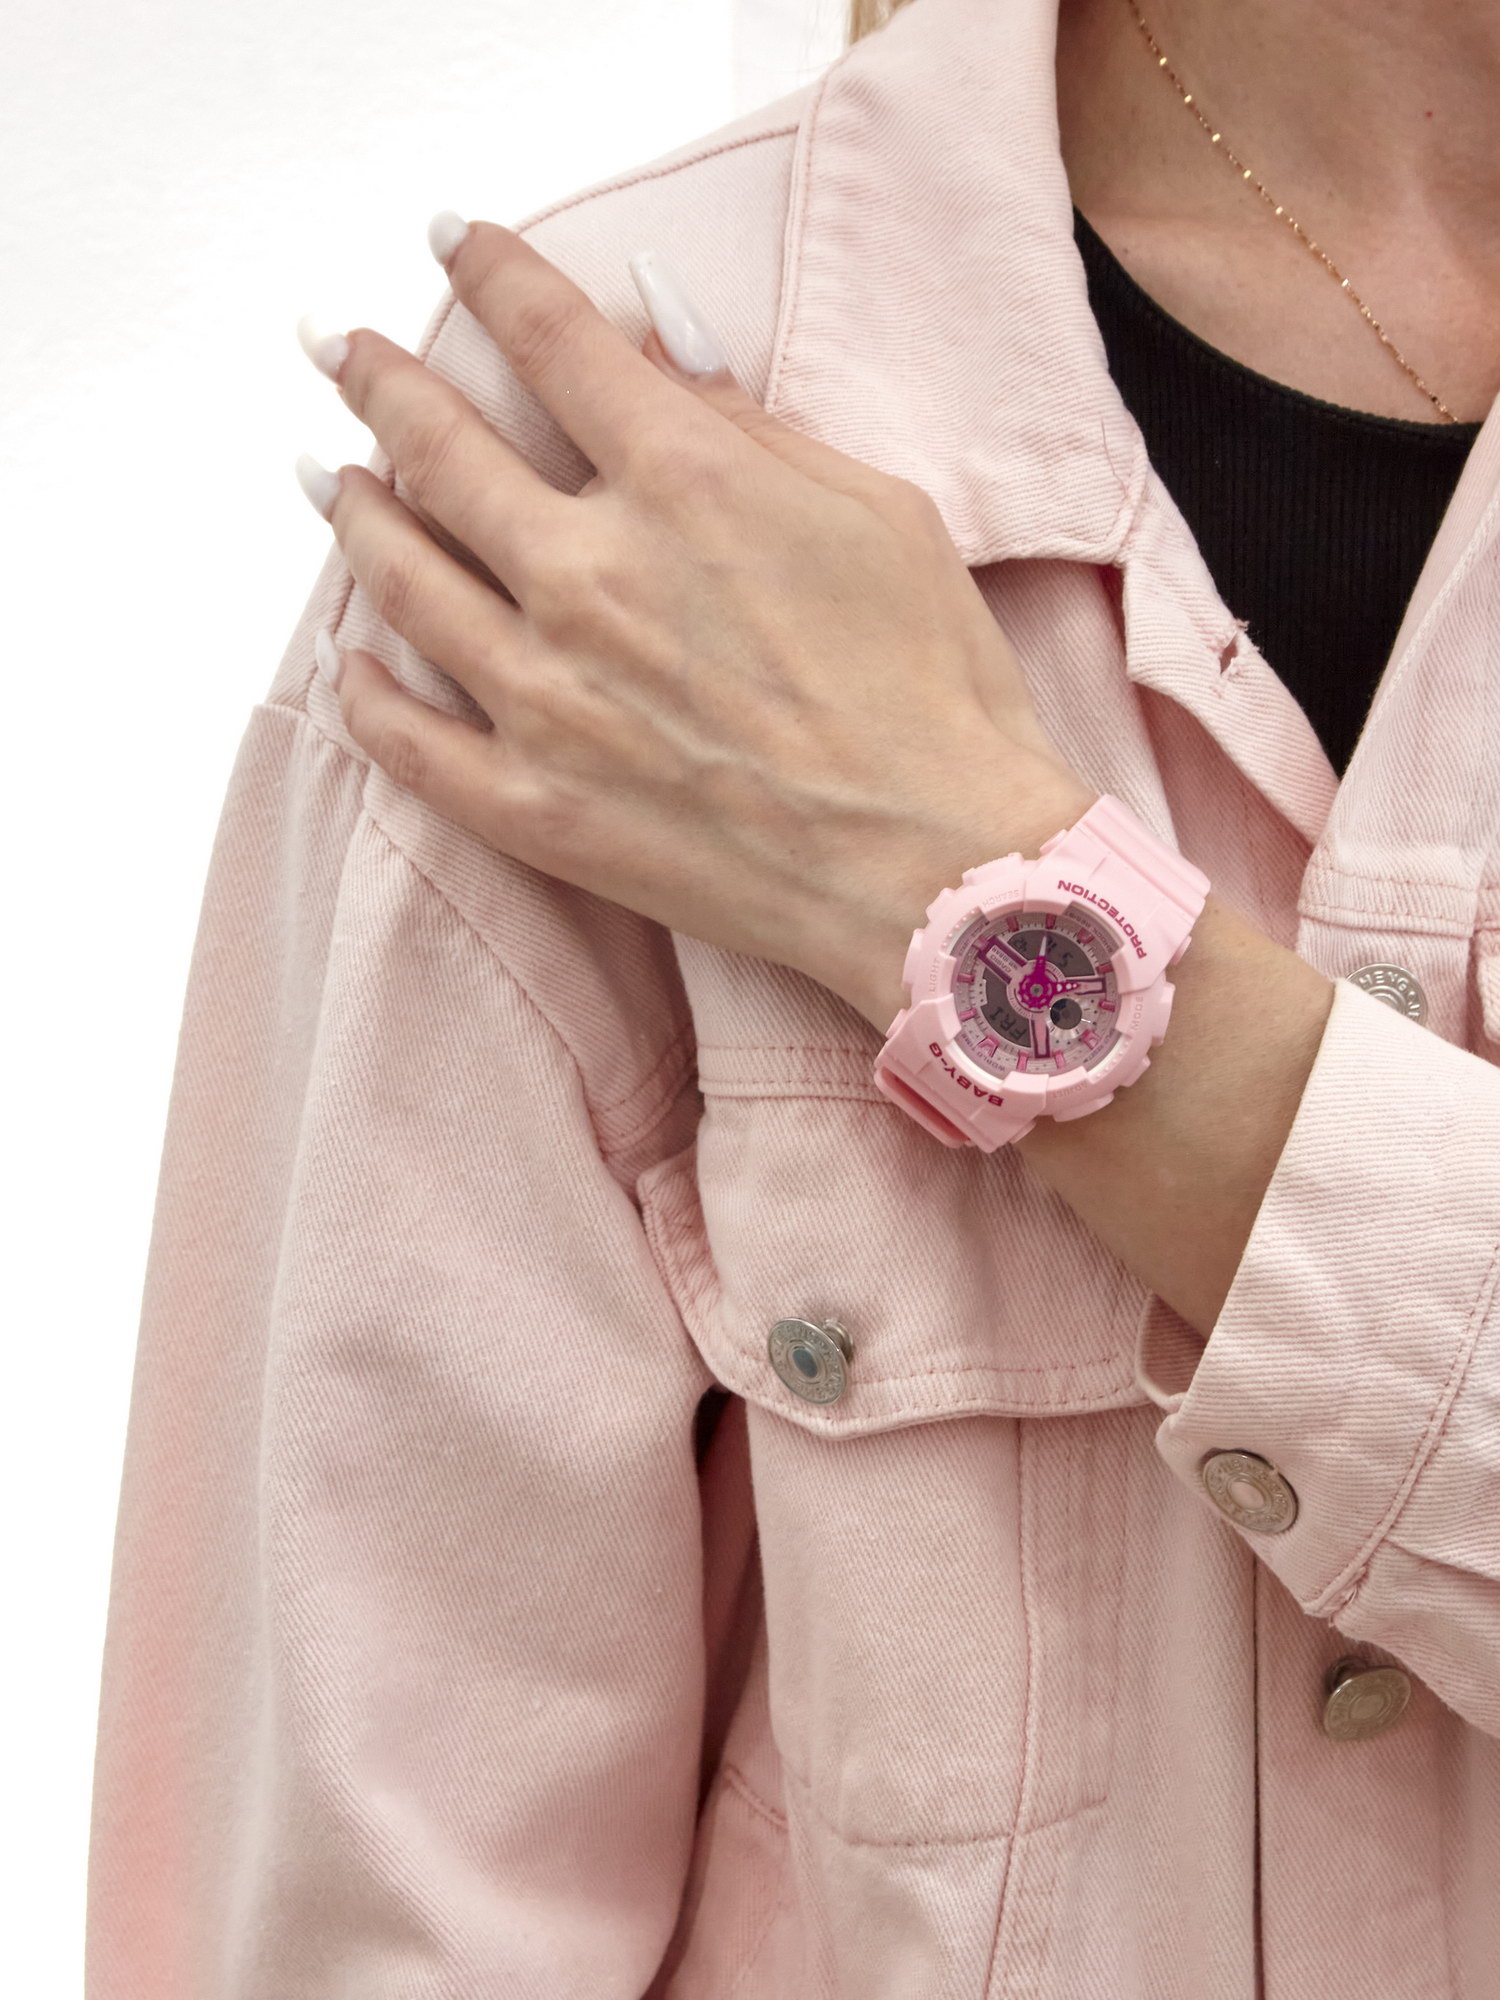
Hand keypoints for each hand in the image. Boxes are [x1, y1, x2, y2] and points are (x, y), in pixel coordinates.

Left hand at [294, 216, 1096, 1033]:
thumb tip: (657, 327)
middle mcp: (590, 577)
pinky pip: (410, 742)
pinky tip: (347, 661)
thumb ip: (747, 419)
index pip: (552, 339)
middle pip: (442, 448)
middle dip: (379, 381)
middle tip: (340, 351)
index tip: (452, 243)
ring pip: (403, 581)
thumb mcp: (874, 513)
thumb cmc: (932, 689)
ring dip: (352, 516)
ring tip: (327, 480)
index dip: (491, 273)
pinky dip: (365, 693)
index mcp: (682, 483)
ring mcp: (548, 697)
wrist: (938, 872)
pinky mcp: (535, 807)